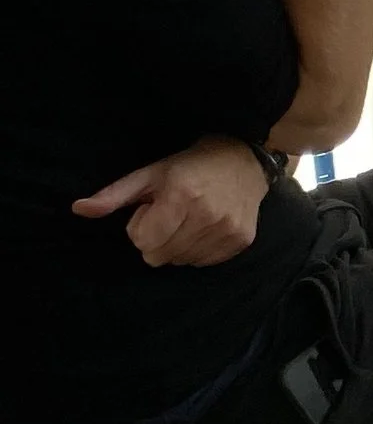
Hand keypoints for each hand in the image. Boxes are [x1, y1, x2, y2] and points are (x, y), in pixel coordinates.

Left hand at [73, 137, 271, 266]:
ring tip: (188, 220)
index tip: (155, 208)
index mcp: (181, 195)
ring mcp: (227, 230)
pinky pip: (203, 262)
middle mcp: (207, 215)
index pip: (143, 242)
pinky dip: (198, 250)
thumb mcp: (148, 174)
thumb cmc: (189, 166)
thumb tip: (78, 209)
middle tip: (171, 215)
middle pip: (159, 256)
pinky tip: (204, 228)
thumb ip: (113, 195)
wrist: (242, 160)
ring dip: (177, 245)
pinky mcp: (241, 240)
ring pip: (181, 261)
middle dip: (157, 239)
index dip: (142, 226)